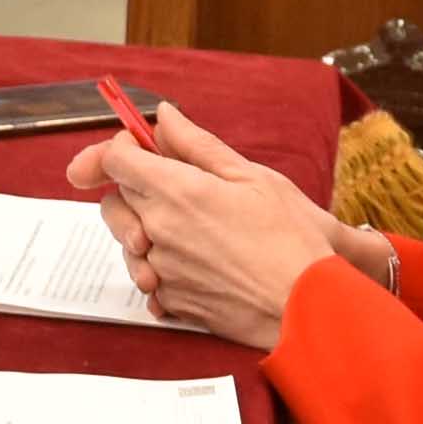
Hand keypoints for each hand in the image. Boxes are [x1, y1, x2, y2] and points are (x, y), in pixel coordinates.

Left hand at [65, 97, 349, 347]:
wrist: (308, 307)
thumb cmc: (290, 239)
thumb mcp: (251, 177)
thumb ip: (197, 144)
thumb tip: (164, 116)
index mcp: (175, 191)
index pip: (114, 160)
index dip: (121, 148)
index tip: (139, 146)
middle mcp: (157, 231)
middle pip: (115, 199)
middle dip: (134, 187)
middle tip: (175, 187)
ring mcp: (160, 271)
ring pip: (127, 241)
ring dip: (144, 229)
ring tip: (192, 230)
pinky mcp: (170, 303)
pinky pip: (146, 278)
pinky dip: (159, 268)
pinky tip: (194, 264)